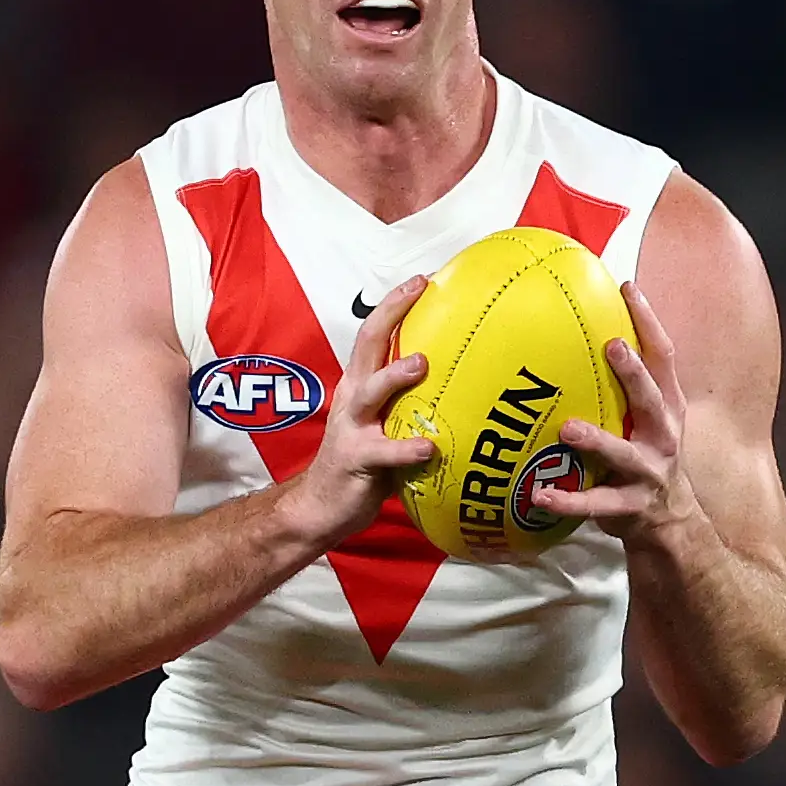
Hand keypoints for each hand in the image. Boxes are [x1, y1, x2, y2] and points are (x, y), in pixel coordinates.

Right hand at [280, 277, 434, 545]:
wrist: (320, 506)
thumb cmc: (363, 464)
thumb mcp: (385, 425)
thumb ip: (413, 404)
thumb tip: (465, 386)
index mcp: (360, 386)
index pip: (374, 335)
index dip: (395, 305)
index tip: (423, 279)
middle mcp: (352, 398)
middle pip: (367, 345)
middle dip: (390, 314)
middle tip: (419, 290)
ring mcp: (351, 428)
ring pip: (370, 392)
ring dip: (394, 376)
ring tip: (421, 364)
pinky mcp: (355, 460)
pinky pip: (384, 452)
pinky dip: (407, 448)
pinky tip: (430, 446)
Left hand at [531, 281, 702, 548]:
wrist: (673, 521)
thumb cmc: (644, 454)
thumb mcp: (644, 416)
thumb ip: (621, 381)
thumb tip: (575, 329)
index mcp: (666, 406)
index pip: (663, 356)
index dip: (648, 321)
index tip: (627, 287)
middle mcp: (664, 434)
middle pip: (653, 398)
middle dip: (634, 373)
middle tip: (612, 346)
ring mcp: (649, 471)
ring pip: (623, 453)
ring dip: (596, 440)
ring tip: (567, 428)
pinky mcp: (631, 506)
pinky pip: (596, 503)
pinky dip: (567, 500)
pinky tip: (537, 494)